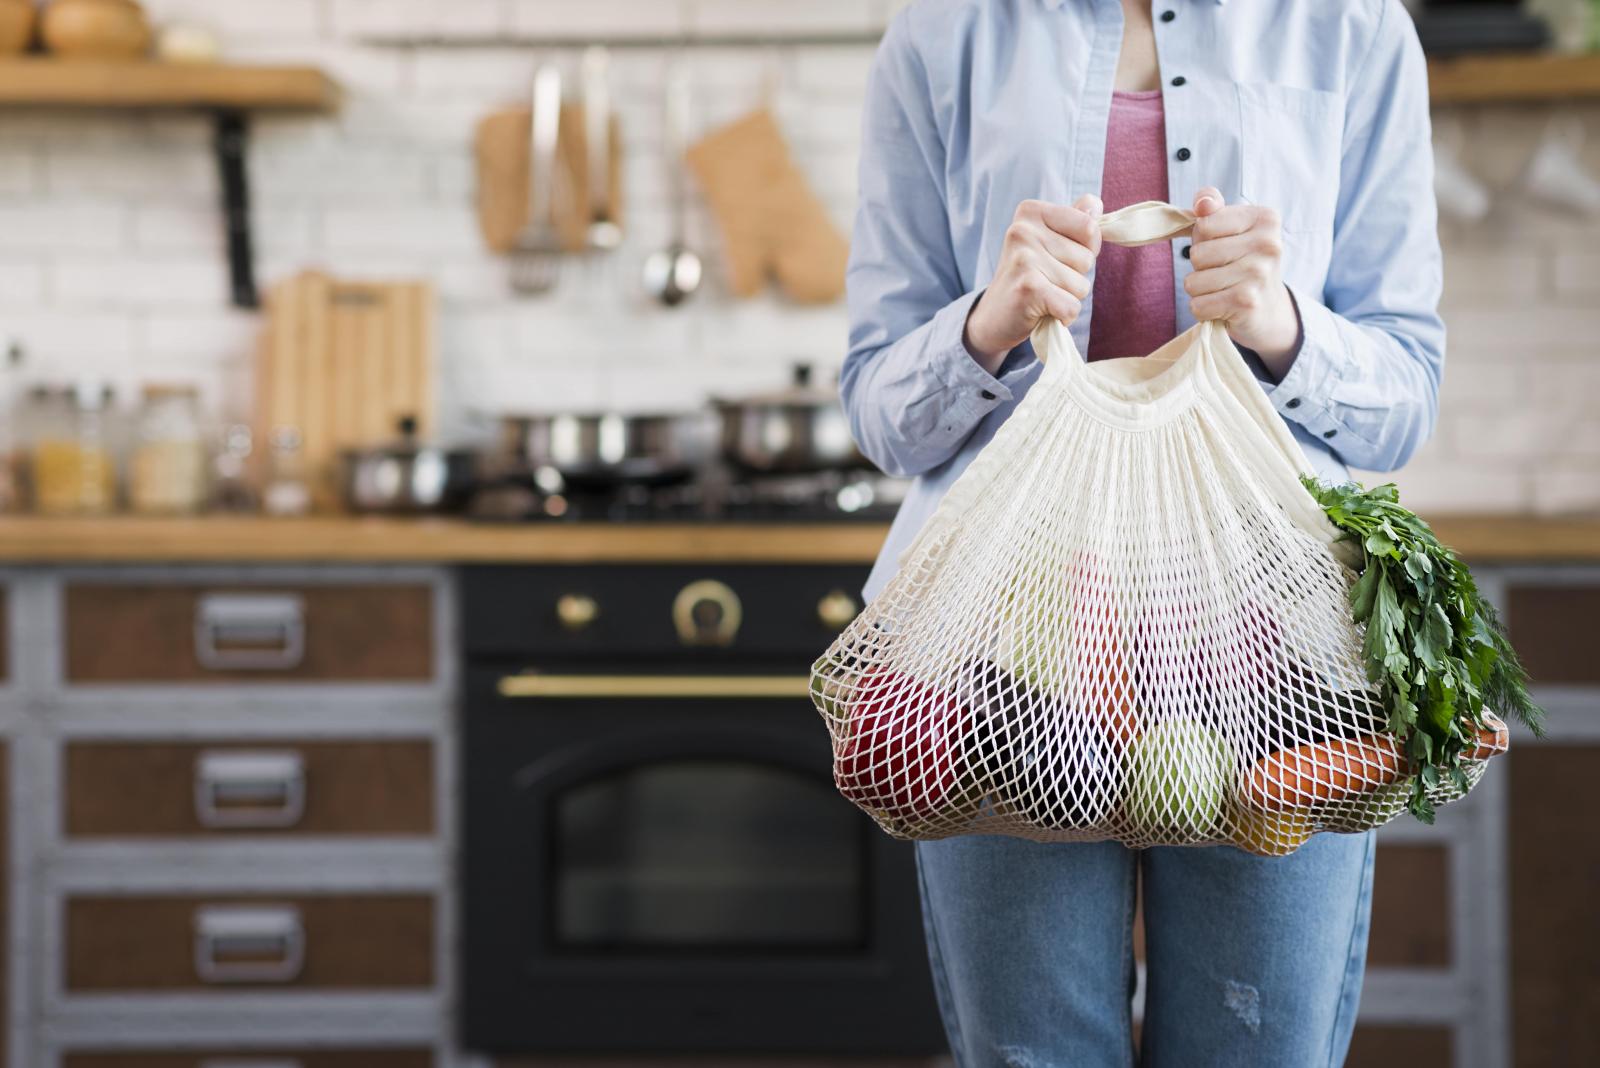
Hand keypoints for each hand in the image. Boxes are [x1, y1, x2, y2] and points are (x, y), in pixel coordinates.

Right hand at [964, 194, 1102, 371]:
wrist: (993, 317)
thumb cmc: (1028, 277)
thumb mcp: (1048, 241)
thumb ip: (1074, 220)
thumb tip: (1096, 203)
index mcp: (1031, 212)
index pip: (1089, 227)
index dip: (1086, 250)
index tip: (1058, 258)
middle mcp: (1023, 230)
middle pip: (1087, 258)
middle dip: (1075, 276)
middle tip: (1045, 280)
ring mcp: (1024, 259)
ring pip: (1081, 285)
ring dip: (1067, 297)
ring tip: (1042, 295)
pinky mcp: (1028, 289)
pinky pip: (1071, 306)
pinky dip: (1063, 316)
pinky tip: (1041, 311)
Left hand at [1185, 187, 1301, 367]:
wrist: (1269, 310)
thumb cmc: (1243, 262)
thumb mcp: (1232, 228)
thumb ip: (1213, 209)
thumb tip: (1203, 203)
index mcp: (1265, 218)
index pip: (1204, 224)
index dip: (1202, 239)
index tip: (1223, 246)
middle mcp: (1267, 244)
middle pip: (1197, 254)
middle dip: (1200, 267)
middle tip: (1224, 272)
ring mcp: (1259, 274)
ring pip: (1193, 282)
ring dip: (1200, 291)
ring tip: (1224, 289)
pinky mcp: (1246, 303)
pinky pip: (1198, 305)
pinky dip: (1203, 310)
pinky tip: (1223, 307)